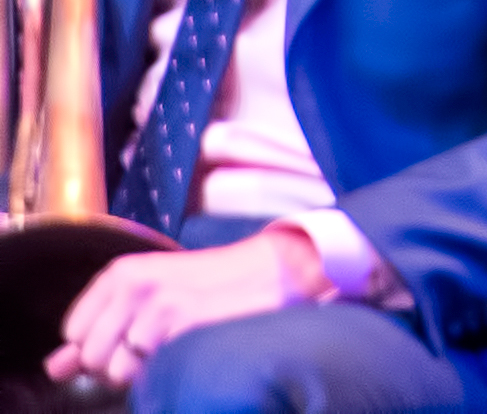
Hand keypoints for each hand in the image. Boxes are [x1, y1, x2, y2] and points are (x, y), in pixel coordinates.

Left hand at [56, 228, 334, 385]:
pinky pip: (146, 371)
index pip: (73, 334)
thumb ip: (95, 333)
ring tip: (176, 345)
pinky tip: (189, 348)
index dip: (99, 347)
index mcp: (120, 272)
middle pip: (90, 356)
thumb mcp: (146, 299)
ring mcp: (158, 302)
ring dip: (143, 370)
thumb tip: (55, 367)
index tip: (132, 334)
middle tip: (158, 343)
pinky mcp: (182, 322)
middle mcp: (133, 283)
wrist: (274, 271)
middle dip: (117, 364)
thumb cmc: (208, 288)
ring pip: (116, 370)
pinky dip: (164, 369)